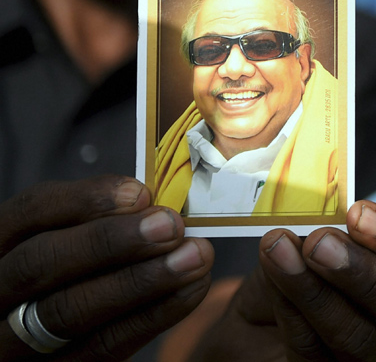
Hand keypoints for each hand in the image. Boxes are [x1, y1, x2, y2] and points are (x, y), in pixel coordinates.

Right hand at [0, 175, 212, 359]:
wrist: (55, 339)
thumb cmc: (71, 272)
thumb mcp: (61, 240)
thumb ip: (95, 220)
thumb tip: (152, 201)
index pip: (29, 213)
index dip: (84, 201)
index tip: (140, 193)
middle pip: (40, 263)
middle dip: (111, 241)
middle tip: (171, 225)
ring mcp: (12, 342)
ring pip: (67, 311)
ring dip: (139, 280)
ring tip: (193, 256)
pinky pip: (100, 347)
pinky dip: (152, 316)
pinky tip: (190, 290)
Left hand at [191, 200, 375, 361]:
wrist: (268, 330)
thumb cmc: (311, 275)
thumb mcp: (329, 248)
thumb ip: (333, 235)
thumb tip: (314, 221)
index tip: (357, 212)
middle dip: (364, 275)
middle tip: (318, 241)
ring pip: (358, 341)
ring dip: (316, 293)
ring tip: (280, 251)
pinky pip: (312, 356)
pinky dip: (291, 314)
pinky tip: (272, 278)